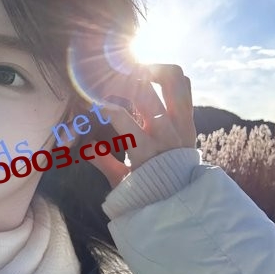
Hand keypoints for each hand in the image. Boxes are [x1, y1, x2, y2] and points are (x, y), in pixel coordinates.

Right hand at [89, 64, 196, 187]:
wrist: (184, 203)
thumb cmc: (147, 194)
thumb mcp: (122, 183)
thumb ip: (103, 161)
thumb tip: (84, 146)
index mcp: (146, 151)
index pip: (119, 116)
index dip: (99, 104)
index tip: (89, 102)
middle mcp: (167, 133)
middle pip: (144, 90)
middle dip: (120, 80)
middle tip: (107, 79)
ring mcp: (182, 124)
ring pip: (171, 79)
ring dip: (149, 70)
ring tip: (133, 71)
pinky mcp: (190, 120)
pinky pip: (184, 87)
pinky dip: (168, 79)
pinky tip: (150, 80)